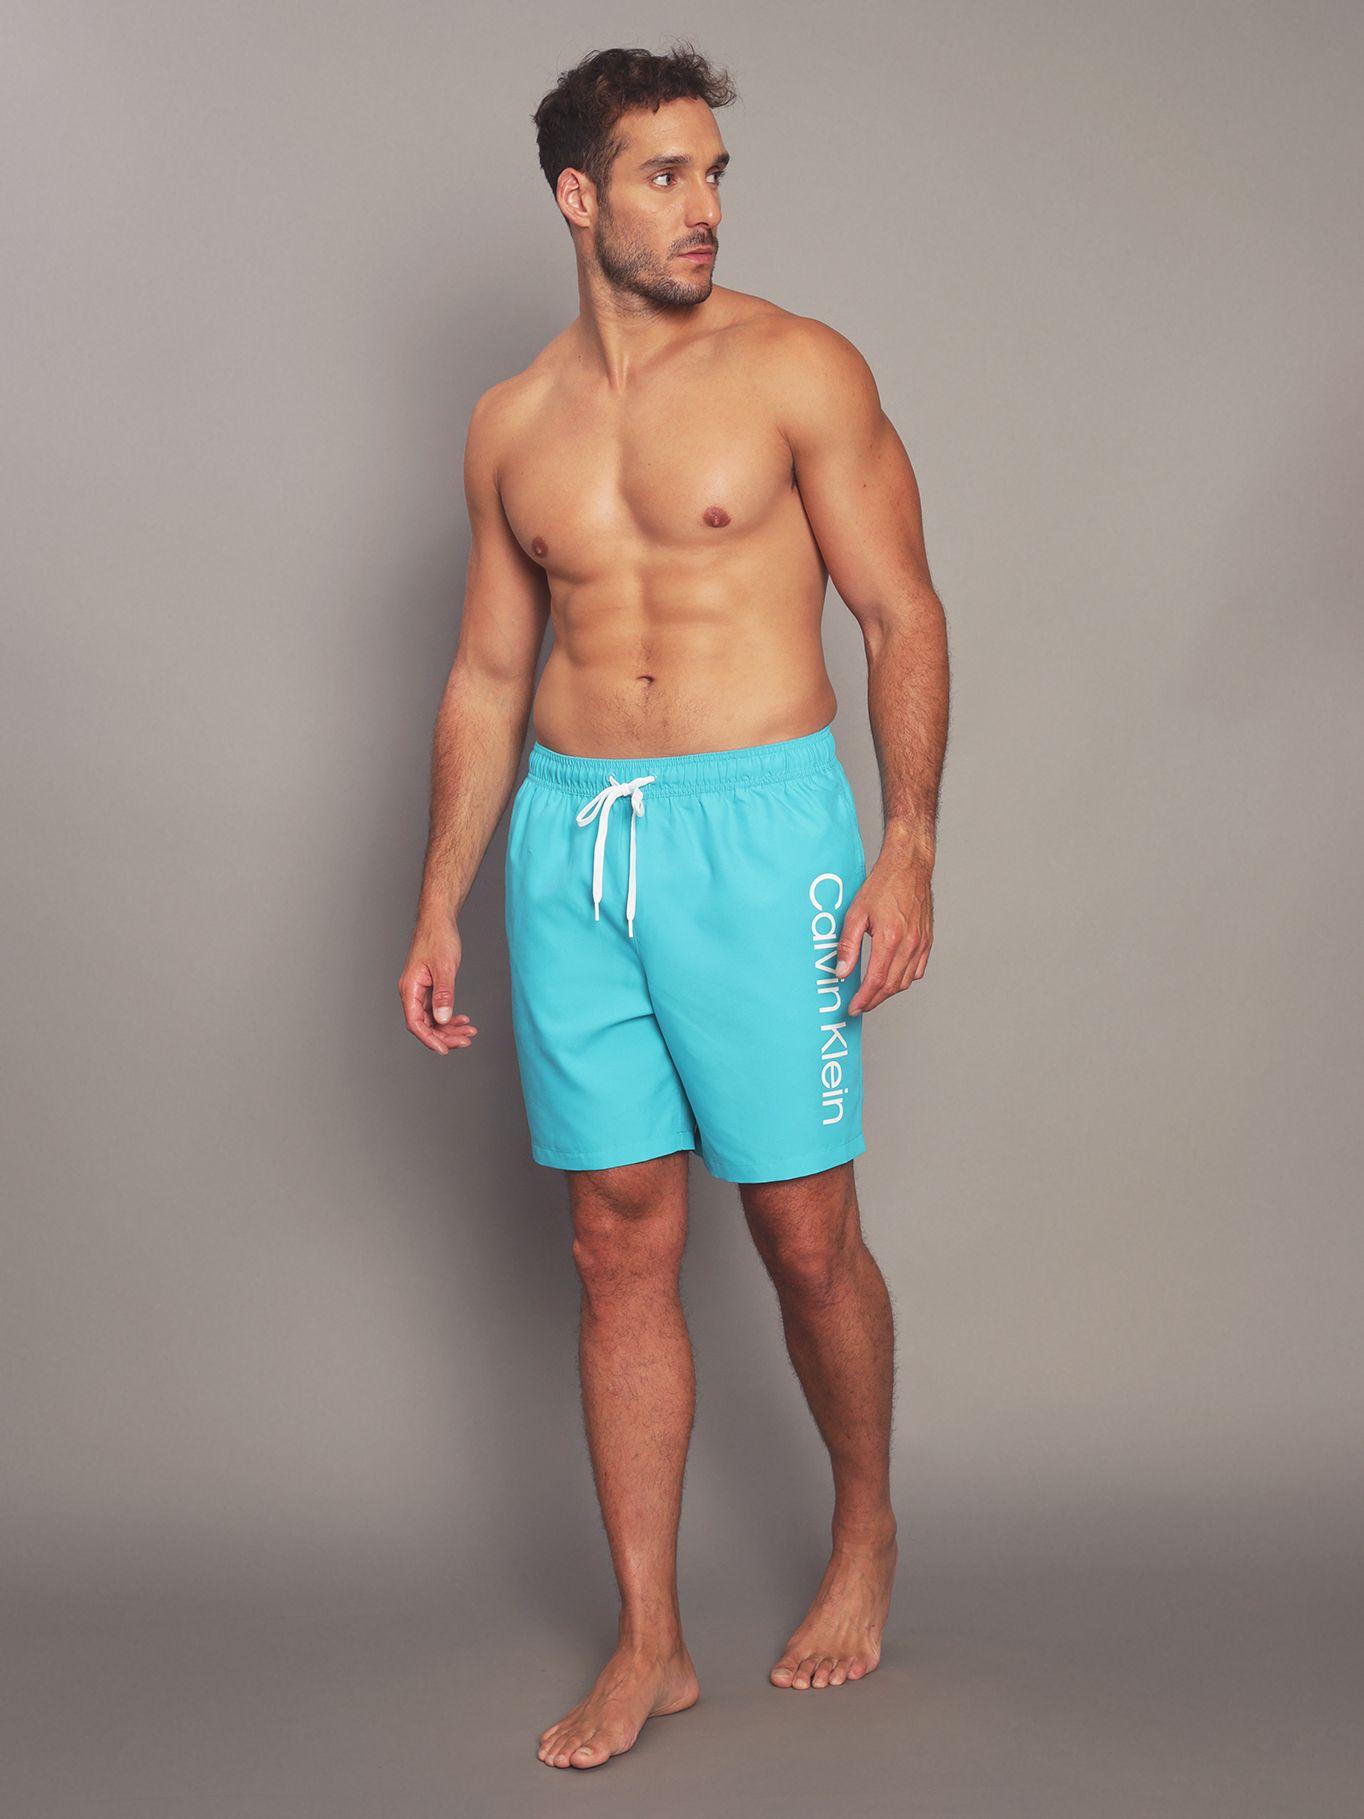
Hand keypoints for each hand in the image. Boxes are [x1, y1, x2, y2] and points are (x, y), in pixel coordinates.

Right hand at [399, 915, 477, 1054]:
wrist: (439, 920)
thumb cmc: (438, 938)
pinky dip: (450, 1016)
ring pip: (432, 1019)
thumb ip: (443, 994)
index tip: (445, 1049)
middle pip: (425, 1025)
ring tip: (470, 1031)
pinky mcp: (429, 988)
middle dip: (445, 1035)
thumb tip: (443, 1019)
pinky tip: (463, 1019)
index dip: (429, 1039)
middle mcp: (412, 992)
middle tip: (466, 1040)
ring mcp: (420, 991)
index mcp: (409, 988)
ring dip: (450, 1028)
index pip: (415, 1023)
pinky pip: (437, 1009)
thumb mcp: (444, 967)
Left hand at [836, 834, 933, 1016]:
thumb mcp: (856, 913)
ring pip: (905, 981)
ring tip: (872, 995)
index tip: (853, 1008)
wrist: (909, 868)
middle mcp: (910, 945)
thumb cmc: (883, 886)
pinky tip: (891, 978)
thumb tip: (842, 972)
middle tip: (859, 1006)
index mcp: (891, 939)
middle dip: (874, 1001)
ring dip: (888, 992)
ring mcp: (922, 944)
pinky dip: (903, 980)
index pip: (876, 981)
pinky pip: (917, 971)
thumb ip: (848, 945)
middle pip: (891, 986)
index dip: (863, 999)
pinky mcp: (927, 942)